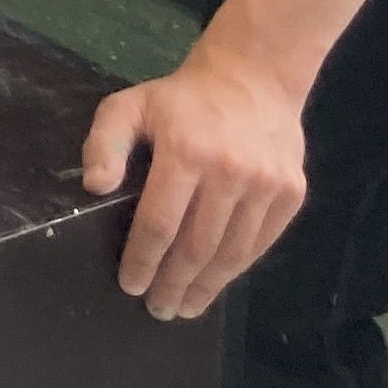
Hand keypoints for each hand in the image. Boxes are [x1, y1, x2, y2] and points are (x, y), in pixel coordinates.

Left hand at [82, 45, 313, 321]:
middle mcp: (231, 171)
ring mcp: (267, 184)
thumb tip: (96, 187)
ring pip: (232, 253)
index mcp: (186, 151)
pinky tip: (216, 282)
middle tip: (158, 308)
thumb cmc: (181, 100)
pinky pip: (260, 243)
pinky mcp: (292, 193)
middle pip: (197, 247)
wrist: (253, 79)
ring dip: (206, 287)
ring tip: (185, 307)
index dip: (143, 260)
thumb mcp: (129, 106)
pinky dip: (236, 269)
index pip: (160, 223)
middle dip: (173, 285)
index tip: (131, 284)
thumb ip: (104, 144)